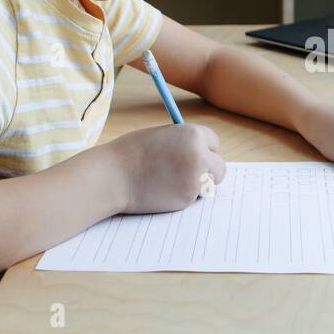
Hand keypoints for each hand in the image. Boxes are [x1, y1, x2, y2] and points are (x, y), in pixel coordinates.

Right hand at [104, 123, 225, 213]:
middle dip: (208, 170)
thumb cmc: (131, 153)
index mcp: (193, 135)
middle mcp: (199, 156)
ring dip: (198, 184)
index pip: (214, 143)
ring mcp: (195, 179)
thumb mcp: (162, 136)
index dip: (204, 149)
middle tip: (191, 173)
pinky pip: (194, 197)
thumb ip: (184, 142)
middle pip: (219, 166)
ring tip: (172, 180)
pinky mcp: (187, 198)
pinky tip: (164, 190)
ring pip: (209, 184)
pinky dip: (184, 196)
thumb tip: (201, 151)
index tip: (197, 154)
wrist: (113, 176)